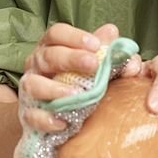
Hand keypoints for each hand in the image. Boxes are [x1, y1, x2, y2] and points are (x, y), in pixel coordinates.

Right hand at [19, 23, 140, 133]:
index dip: (74, 37)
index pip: (57, 34)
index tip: (96, 45)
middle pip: (48, 56)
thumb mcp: (97, 66)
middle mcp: (37, 65)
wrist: (56, 112)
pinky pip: (32, 116)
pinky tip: (63, 123)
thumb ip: (111, 58)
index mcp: (52, 47)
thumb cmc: (80, 81)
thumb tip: (128, 53)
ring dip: (54, 89)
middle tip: (94, 64)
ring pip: (33, 84)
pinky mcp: (29, 114)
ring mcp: (30, 89)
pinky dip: (45, 119)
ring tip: (76, 94)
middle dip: (71, 58)